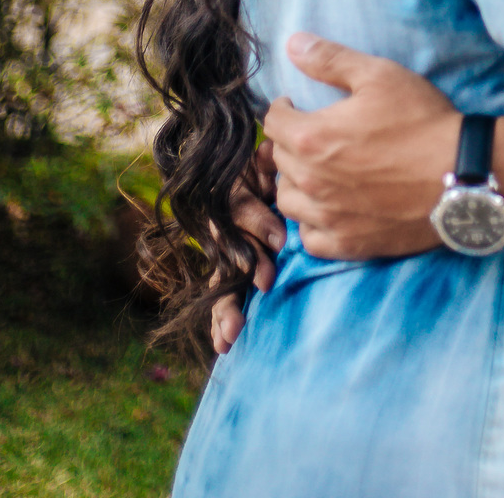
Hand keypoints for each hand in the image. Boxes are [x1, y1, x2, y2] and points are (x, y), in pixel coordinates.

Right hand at [210, 141, 284, 355]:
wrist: (242, 171)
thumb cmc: (262, 166)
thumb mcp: (262, 161)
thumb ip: (266, 164)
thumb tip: (273, 157)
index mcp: (233, 196)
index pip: (241, 210)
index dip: (259, 223)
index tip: (282, 240)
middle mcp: (225, 226)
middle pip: (231, 248)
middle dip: (249, 265)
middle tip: (267, 283)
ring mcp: (225, 251)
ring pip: (222, 279)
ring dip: (228, 307)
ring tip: (233, 334)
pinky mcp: (228, 269)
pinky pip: (222, 295)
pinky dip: (221, 321)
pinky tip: (223, 346)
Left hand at [263, 34, 460, 260]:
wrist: (461, 174)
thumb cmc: (421, 120)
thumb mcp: (379, 76)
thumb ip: (330, 59)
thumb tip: (293, 43)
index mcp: (312, 137)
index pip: (273, 123)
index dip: (283, 109)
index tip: (296, 105)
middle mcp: (311, 181)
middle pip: (279, 161)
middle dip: (290, 143)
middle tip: (311, 134)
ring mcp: (329, 217)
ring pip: (287, 201)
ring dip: (295, 183)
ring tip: (315, 171)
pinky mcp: (349, 243)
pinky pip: (309, 239)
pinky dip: (311, 223)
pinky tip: (327, 208)